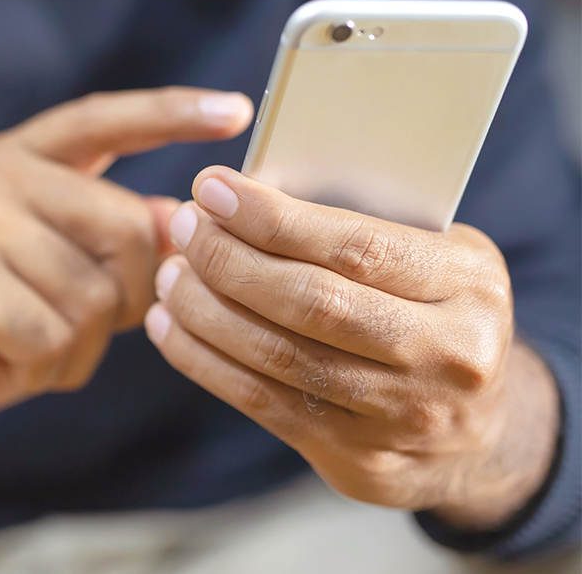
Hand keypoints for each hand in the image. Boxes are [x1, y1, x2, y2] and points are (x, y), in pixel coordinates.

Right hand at [0, 88, 253, 496]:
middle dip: (127, 296)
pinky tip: (0, 360)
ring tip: (23, 345)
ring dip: (76, 343)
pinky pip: (53, 333)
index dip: (169, 114)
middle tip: (75, 326)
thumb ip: (108, 241)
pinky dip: (44, 366)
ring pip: (93, 292)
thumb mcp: (52, 274)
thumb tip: (181, 222)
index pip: (99, 121)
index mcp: (10, 162)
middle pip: (124, 227)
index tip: (237, 111)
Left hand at [147, 166, 559, 529]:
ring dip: (204, 310)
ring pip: (276, 356)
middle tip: (185, 229)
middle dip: (229, 260)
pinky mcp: (358, 460)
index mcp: (467, 284)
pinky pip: (261, 402)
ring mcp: (403, 417)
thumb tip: (244, 195)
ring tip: (172, 275)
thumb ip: (355, 228)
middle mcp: (446, 355)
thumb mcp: (430, 259)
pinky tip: (171, 325)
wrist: (478, 428)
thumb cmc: (433, 315)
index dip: (273, 218)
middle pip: (310, 302)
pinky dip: (202, 360)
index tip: (211, 189)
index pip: (356, 246)